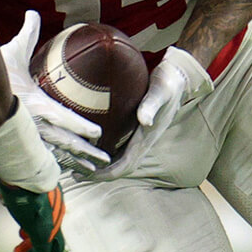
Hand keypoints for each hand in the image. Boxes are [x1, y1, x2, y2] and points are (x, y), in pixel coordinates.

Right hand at [0, 11, 110, 171]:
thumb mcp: (10, 51)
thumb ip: (27, 33)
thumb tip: (32, 12)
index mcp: (35, 105)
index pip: (64, 118)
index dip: (81, 127)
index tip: (98, 134)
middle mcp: (33, 124)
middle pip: (65, 142)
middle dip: (86, 153)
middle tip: (105, 162)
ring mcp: (27, 135)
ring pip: (56, 152)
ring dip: (75, 161)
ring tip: (92, 170)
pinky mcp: (20, 140)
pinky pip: (43, 155)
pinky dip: (57, 163)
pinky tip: (66, 170)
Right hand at [0, 179, 65, 251]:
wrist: (22, 173)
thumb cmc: (17, 176)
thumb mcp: (17, 187)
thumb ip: (16, 196)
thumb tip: (5, 198)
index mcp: (52, 205)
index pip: (51, 228)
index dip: (37, 239)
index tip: (22, 240)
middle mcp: (55, 217)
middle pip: (54, 246)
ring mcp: (50, 225)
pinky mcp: (42, 233)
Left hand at [88, 47, 212, 181]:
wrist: (178, 77)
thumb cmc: (167, 81)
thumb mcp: (161, 90)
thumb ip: (152, 105)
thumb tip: (145, 121)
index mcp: (147, 137)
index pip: (127, 163)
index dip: (108, 172)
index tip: (88, 174)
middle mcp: (143, 141)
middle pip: (120, 167)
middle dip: (98, 174)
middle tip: (73, 174)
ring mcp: (139, 137)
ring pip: (119, 159)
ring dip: (99, 166)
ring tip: (75, 166)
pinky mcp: (135, 130)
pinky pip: (118, 148)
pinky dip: (102, 153)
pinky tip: (87, 148)